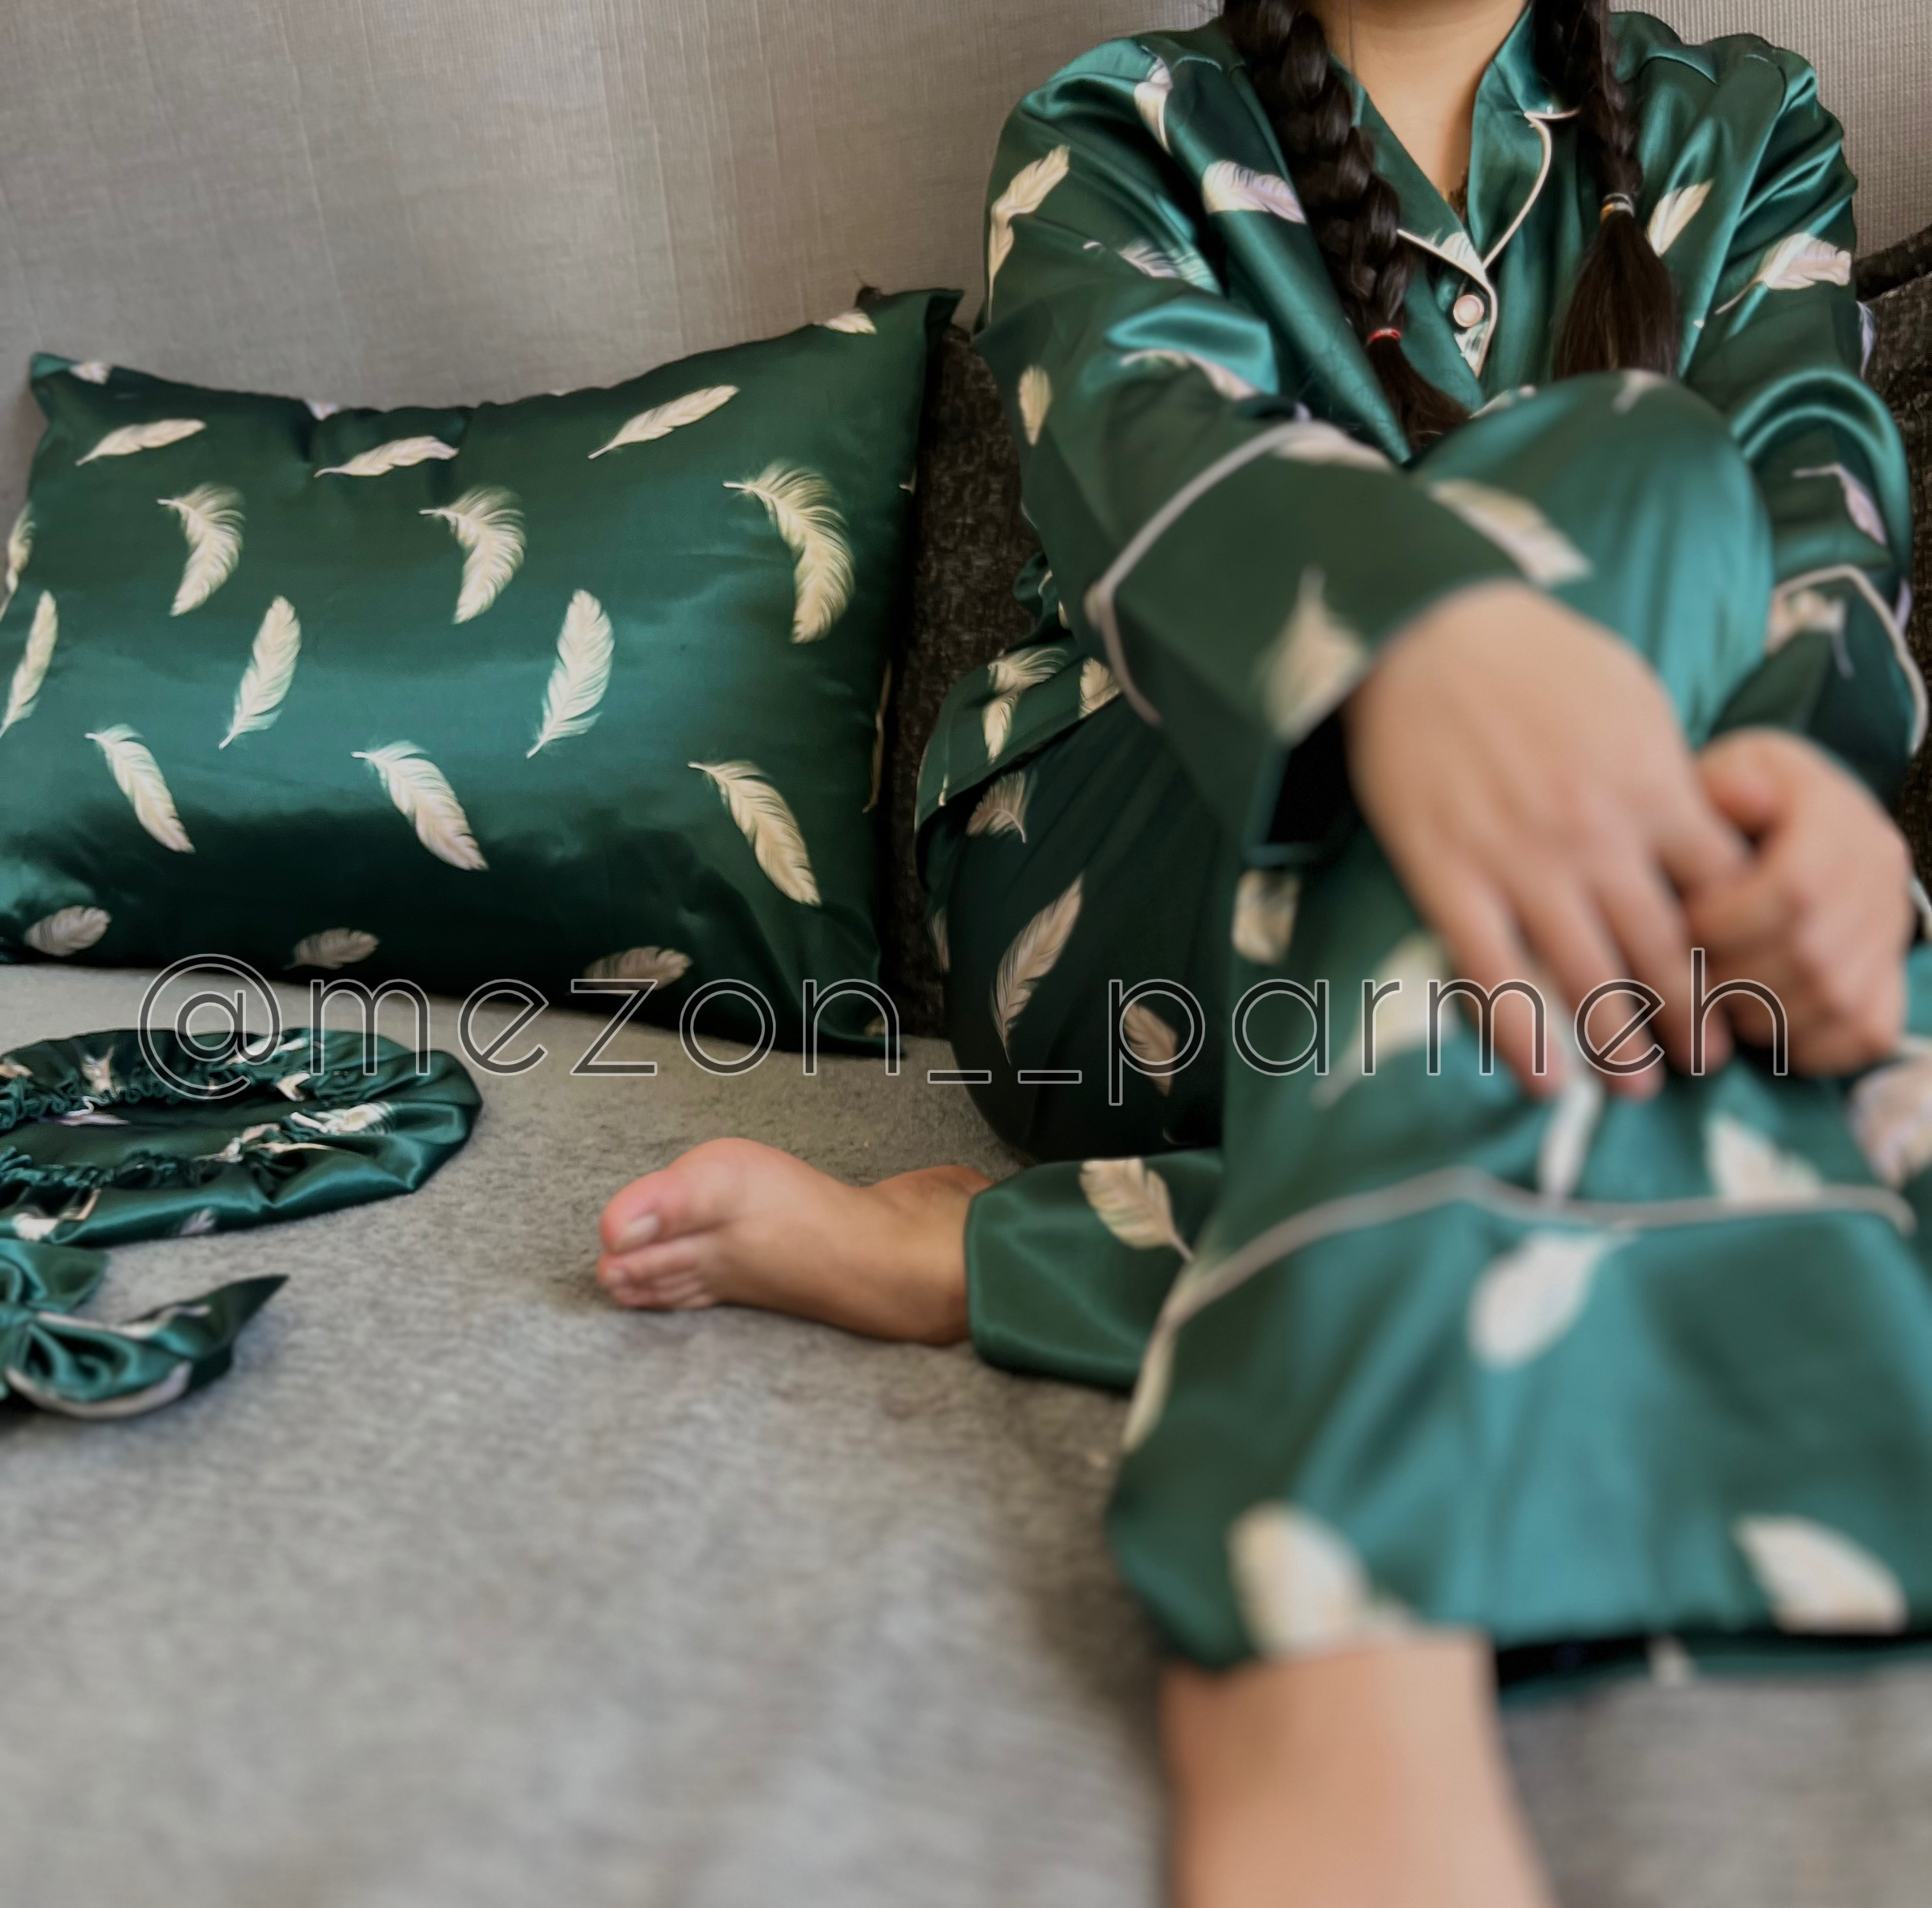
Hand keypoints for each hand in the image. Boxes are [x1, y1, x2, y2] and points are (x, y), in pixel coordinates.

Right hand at [1344, 581, 1747, 1097]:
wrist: (1421, 631)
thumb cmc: (1532, 656)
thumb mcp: (1633, 696)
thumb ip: (1669, 771)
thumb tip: (1700, 829)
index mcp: (1652, 789)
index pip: (1723, 896)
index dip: (1744, 955)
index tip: (1748, 991)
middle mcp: (1596, 836)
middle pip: (1664, 951)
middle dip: (1692, 1020)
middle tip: (1703, 1062)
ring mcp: (1519, 861)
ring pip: (1586, 975)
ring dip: (1619, 1043)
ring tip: (1637, 1085)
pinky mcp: (1447, 875)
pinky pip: (1489, 972)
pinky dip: (1519, 1034)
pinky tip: (1544, 1079)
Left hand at [1687, 728, 1912, 1074]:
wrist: (1785, 823)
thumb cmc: (1735, 804)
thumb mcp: (1722, 772)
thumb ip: (1721, 784)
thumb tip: (1737, 794)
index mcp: (1839, 817)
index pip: (1798, 887)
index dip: (1731, 921)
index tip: (1683, 928)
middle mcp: (1880, 874)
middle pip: (1812, 953)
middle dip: (1734, 977)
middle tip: (1685, 978)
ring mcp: (1890, 929)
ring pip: (1836, 1000)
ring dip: (1761, 1015)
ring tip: (1712, 1003)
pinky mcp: (1890, 975)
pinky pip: (1865, 1033)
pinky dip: (1809, 1046)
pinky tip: (1761, 1029)